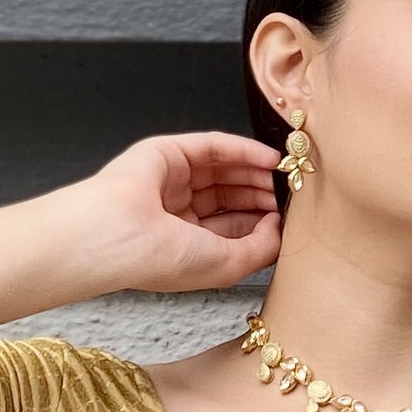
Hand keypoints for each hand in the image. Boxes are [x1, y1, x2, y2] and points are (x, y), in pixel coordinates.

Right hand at [79, 130, 286, 294]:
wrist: (120, 237)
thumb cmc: (163, 259)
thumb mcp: (228, 265)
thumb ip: (262, 248)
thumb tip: (279, 224)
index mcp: (187, 244)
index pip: (232, 227)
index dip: (262, 221)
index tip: (290, 218)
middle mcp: (178, 211)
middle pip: (231, 195)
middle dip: (261, 194)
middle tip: (291, 194)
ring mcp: (172, 180)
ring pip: (224, 169)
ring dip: (256, 171)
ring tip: (284, 177)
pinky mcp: (168, 152)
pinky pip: (214, 146)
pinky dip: (245, 150)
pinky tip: (269, 159)